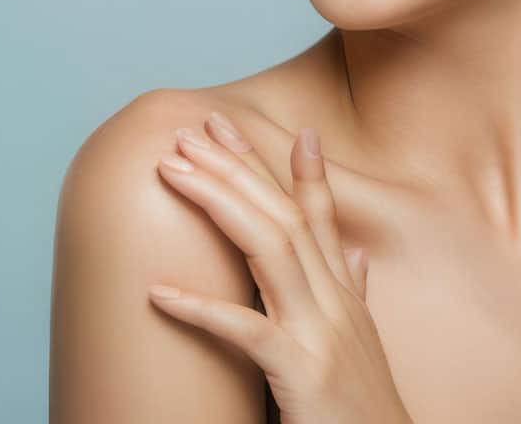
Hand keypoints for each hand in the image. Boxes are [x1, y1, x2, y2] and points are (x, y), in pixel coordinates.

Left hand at [148, 110, 413, 423]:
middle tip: (191, 130)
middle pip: (283, 216)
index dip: (290, 166)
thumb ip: (355, 296)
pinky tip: (157, 291)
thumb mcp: (362, 345)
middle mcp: (336, 304)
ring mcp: (321, 335)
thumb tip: (355, 256)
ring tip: (171, 171)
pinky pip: (246, 332)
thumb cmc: (363, 413)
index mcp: (345, 297)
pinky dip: (201, 309)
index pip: (315, 216)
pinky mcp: (301, 374)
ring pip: (269, 248)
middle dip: (237, 166)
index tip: (259, 125)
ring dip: (217, 201)